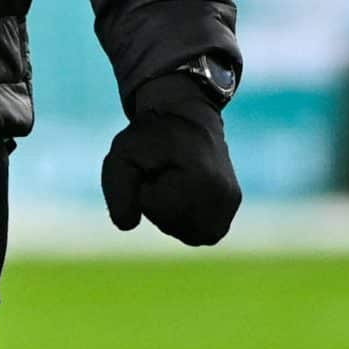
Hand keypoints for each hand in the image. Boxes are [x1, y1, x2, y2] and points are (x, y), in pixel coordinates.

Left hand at [101, 74, 241, 245]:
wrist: (188, 116)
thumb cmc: (153, 134)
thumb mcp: (123, 152)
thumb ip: (116, 189)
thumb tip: (127, 225)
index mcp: (202, 176)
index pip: (152, 205)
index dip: (142, 185)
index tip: (155, 161)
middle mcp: (224, 195)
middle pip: (169, 222)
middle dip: (156, 201)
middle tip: (165, 170)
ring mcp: (230, 204)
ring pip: (184, 232)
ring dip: (171, 211)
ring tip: (177, 180)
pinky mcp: (231, 209)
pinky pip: (198, 230)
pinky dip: (185, 216)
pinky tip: (186, 191)